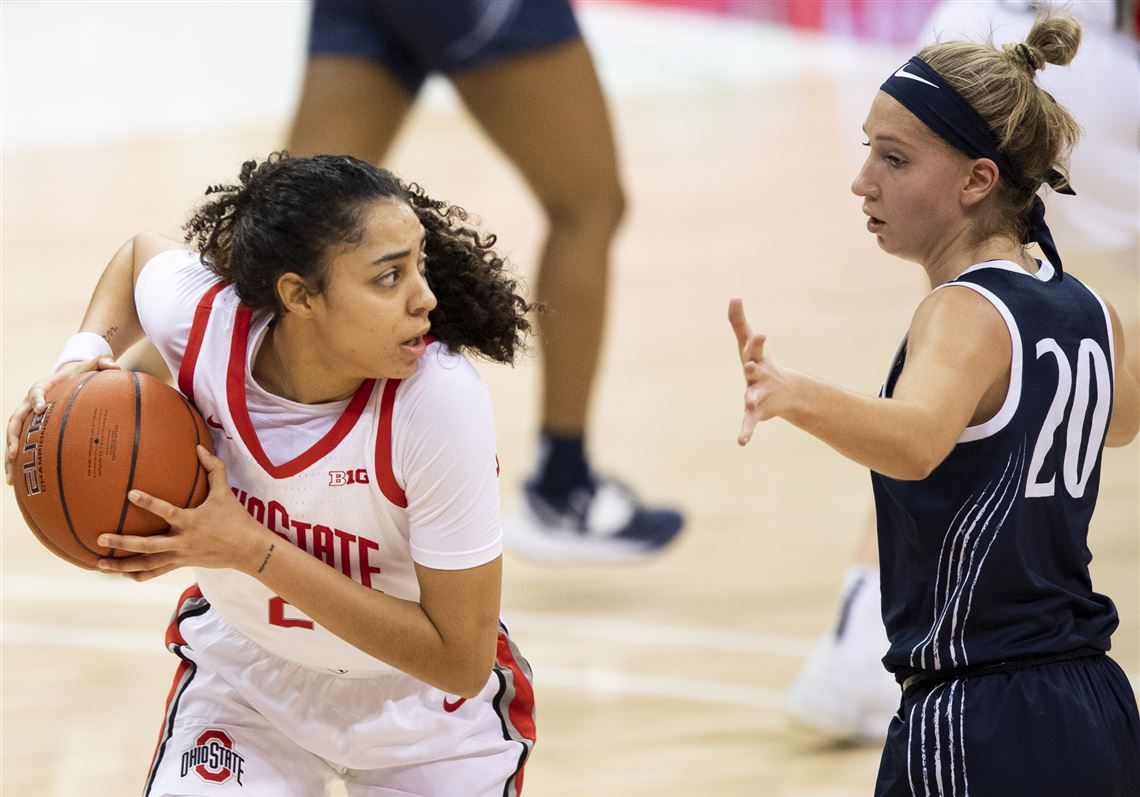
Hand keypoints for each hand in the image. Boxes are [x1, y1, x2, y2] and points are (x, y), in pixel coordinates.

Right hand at [5, 356, 119, 484]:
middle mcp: (29, 404)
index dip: (37, 398)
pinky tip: (15, 483)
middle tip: (14, 452)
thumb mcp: (87, 368)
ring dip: (9, 456)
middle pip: (15, 419)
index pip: (36, 391)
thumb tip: (116, 365)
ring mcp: (26, 417)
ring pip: (12, 436)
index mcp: (42, 387)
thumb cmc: (76, 376)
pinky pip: (19, 446)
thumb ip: (100, 365)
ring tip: (10, 477)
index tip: (41, 407)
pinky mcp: (27, 429)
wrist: (63, 380)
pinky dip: (15, 464)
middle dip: (12, 437)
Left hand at [95, 446, 270, 581]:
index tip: (130, 494)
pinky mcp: (181, 565)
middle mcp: (182, 541)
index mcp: (191, 521)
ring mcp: (180, 555)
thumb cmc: (236, 518)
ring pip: (146, 564)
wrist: (247, 549)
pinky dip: (138, 575)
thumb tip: (198, 447)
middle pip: (147, 545)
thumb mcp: (226, 492)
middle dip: (122, 542)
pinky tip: (123, 574)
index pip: (167, 511)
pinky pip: (155, 572)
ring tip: (100, 564)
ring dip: (122, 565)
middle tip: (100, 538)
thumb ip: (213, 469)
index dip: (148, 503)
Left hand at [728, 298, 791, 445]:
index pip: (756, 348)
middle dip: (752, 368)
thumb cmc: (761, 364)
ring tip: (749, 403)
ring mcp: (760, 394)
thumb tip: (734, 297)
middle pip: (755, 371)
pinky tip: (741, 443)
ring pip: (755, 396)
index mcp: (757, 359)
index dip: (757, 342)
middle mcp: (760, 376)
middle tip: (748, 366)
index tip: (760, 335)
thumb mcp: (748, 345)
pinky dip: (746, 431)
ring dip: (752, 399)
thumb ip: (739, 322)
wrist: (786, 393)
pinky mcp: (756, 412)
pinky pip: (750, 422)